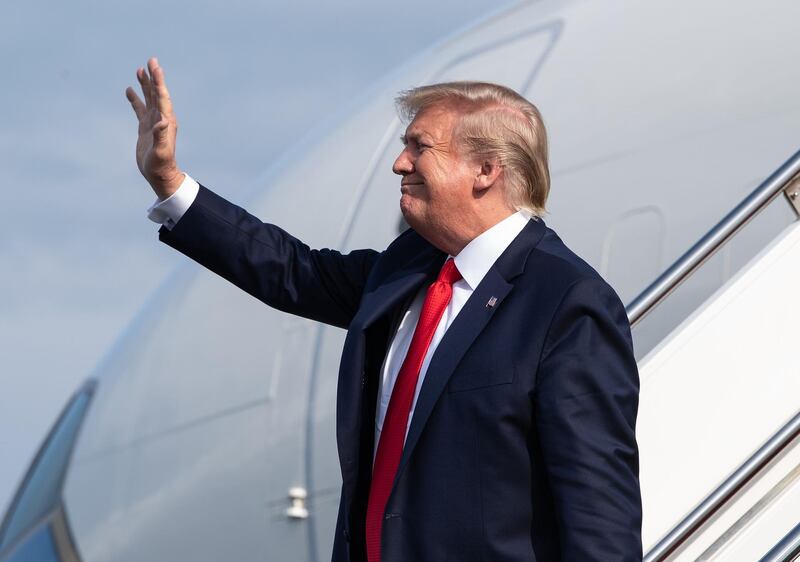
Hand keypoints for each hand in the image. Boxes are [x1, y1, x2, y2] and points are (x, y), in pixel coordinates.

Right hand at [125, 57, 183, 198]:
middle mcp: (162, 119)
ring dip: (145, 85)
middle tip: (150, 60)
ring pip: (149, 99)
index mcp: (166, 121)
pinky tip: (129, 90)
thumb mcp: (161, 151)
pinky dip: (135, 99)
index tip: (155, 66)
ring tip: (139, 70)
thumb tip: (162, 121)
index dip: (159, 81)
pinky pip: (140, 110)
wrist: (160, 175)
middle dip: (153, 77)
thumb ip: (161, 135)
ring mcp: (153, 123)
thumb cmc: (161, 165)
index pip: (162, 96)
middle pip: (157, 93)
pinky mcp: (146, 128)